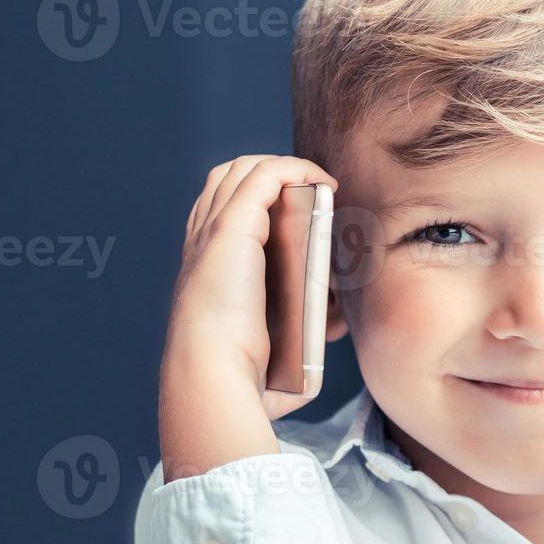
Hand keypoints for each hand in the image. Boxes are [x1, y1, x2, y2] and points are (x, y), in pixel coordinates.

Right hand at [158, 155, 338, 480]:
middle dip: (275, 175)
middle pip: (232, 179)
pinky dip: (295, 169)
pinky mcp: (232, 227)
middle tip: (316, 193)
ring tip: (322, 184)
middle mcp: (204, 242)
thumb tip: (338, 317)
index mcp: (207, 266)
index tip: (306, 209)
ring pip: (244, 170)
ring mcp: (214, 230)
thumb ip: (305, 332)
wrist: (215, 375)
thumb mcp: (279, 349)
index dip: (263, 198)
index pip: (225, 209)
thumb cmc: (246, 375)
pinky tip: (324, 183)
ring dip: (287, 168)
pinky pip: (265, 176)